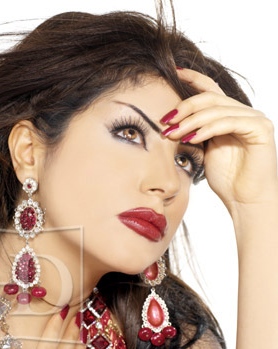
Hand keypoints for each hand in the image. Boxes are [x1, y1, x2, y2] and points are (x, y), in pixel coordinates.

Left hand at [161, 68, 277, 210]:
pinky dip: (207, 128)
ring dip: (190, 121)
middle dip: (184, 107)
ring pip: (216, 109)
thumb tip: (170, 122)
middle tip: (165, 121)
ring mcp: (253, 118)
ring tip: (173, 134)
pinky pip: (229, 121)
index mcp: (228, 115)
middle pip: (209, 97)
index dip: (192, 78)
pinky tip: (192, 138)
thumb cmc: (225, 178)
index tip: (173, 72)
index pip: (209, 89)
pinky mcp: (260, 129)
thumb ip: (193, 132)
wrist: (244, 200)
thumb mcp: (203, 149)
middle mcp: (242, 112)